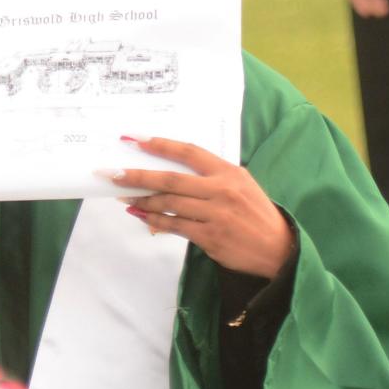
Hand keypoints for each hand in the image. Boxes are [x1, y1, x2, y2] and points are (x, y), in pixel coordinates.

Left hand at [112, 138, 292, 278]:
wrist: (278, 249)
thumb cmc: (255, 213)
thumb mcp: (241, 184)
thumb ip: (211, 176)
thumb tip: (173, 172)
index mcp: (228, 172)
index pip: (188, 152)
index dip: (160, 144)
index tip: (134, 139)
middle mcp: (221, 190)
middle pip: (170, 179)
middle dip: (137, 175)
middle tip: (111, 172)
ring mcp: (215, 214)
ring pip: (168, 204)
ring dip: (141, 200)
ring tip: (122, 195)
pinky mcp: (210, 236)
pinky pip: (174, 226)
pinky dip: (154, 220)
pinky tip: (140, 215)